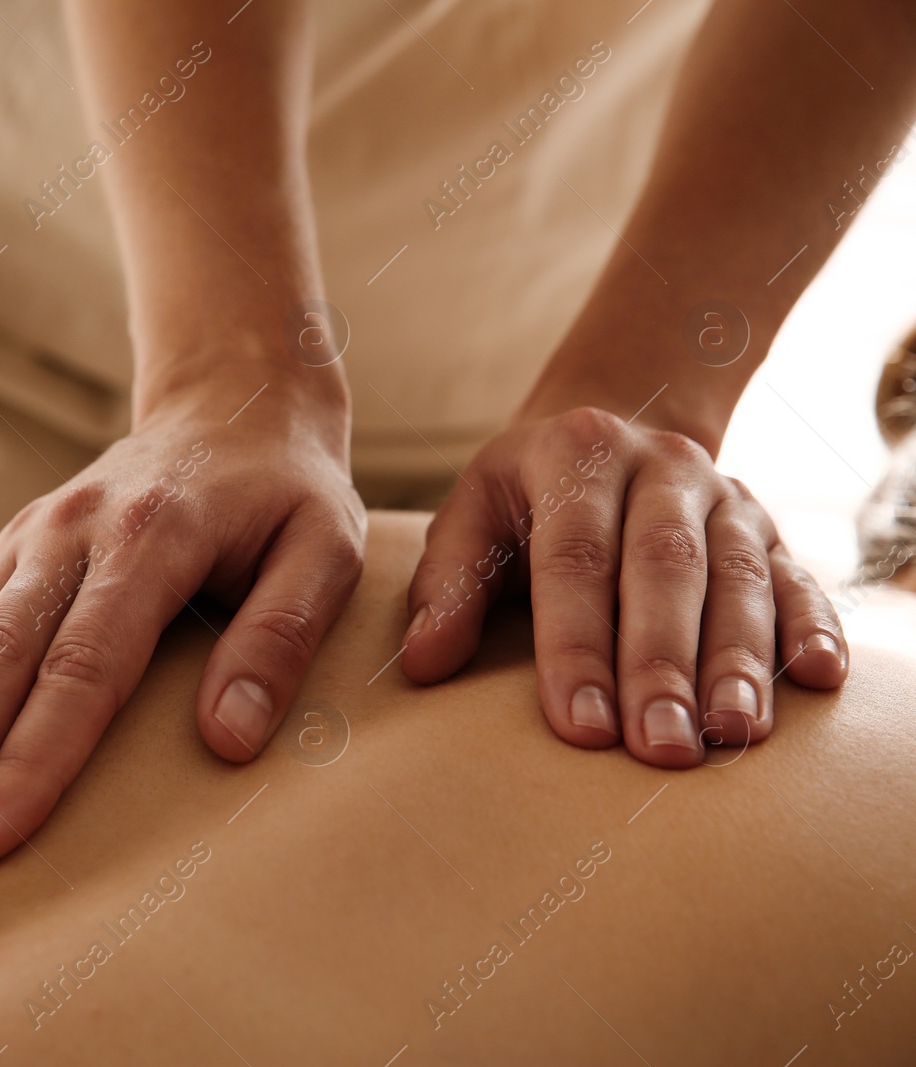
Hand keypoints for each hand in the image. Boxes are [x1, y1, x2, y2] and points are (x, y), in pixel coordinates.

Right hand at [0, 385, 364, 863]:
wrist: (231, 405)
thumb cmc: (287, 495)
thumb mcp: (325, 550)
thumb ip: (280, 638)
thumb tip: (227, 742)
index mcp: (151, 538)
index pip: (81, 668)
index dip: (28, 762)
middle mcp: (69, 535)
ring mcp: (26, 539)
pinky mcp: (6, 551)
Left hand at [401, 406, 847, 767]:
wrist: (604, 433)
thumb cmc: (522, 499)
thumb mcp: (471, 515)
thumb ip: (446, 585)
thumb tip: (421, 664)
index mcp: (576, 455)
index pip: (575, 560)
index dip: (577, 646)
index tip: (581, 727)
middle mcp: (661, 467)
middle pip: (665, 570)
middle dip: (663, 665)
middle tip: (660, 749)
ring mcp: (724, 494)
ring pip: (739, 577)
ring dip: (739, 661)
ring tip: (732, 735)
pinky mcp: (771, 527)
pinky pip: (798, 575)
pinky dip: (811, 625)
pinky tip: (817, 679)